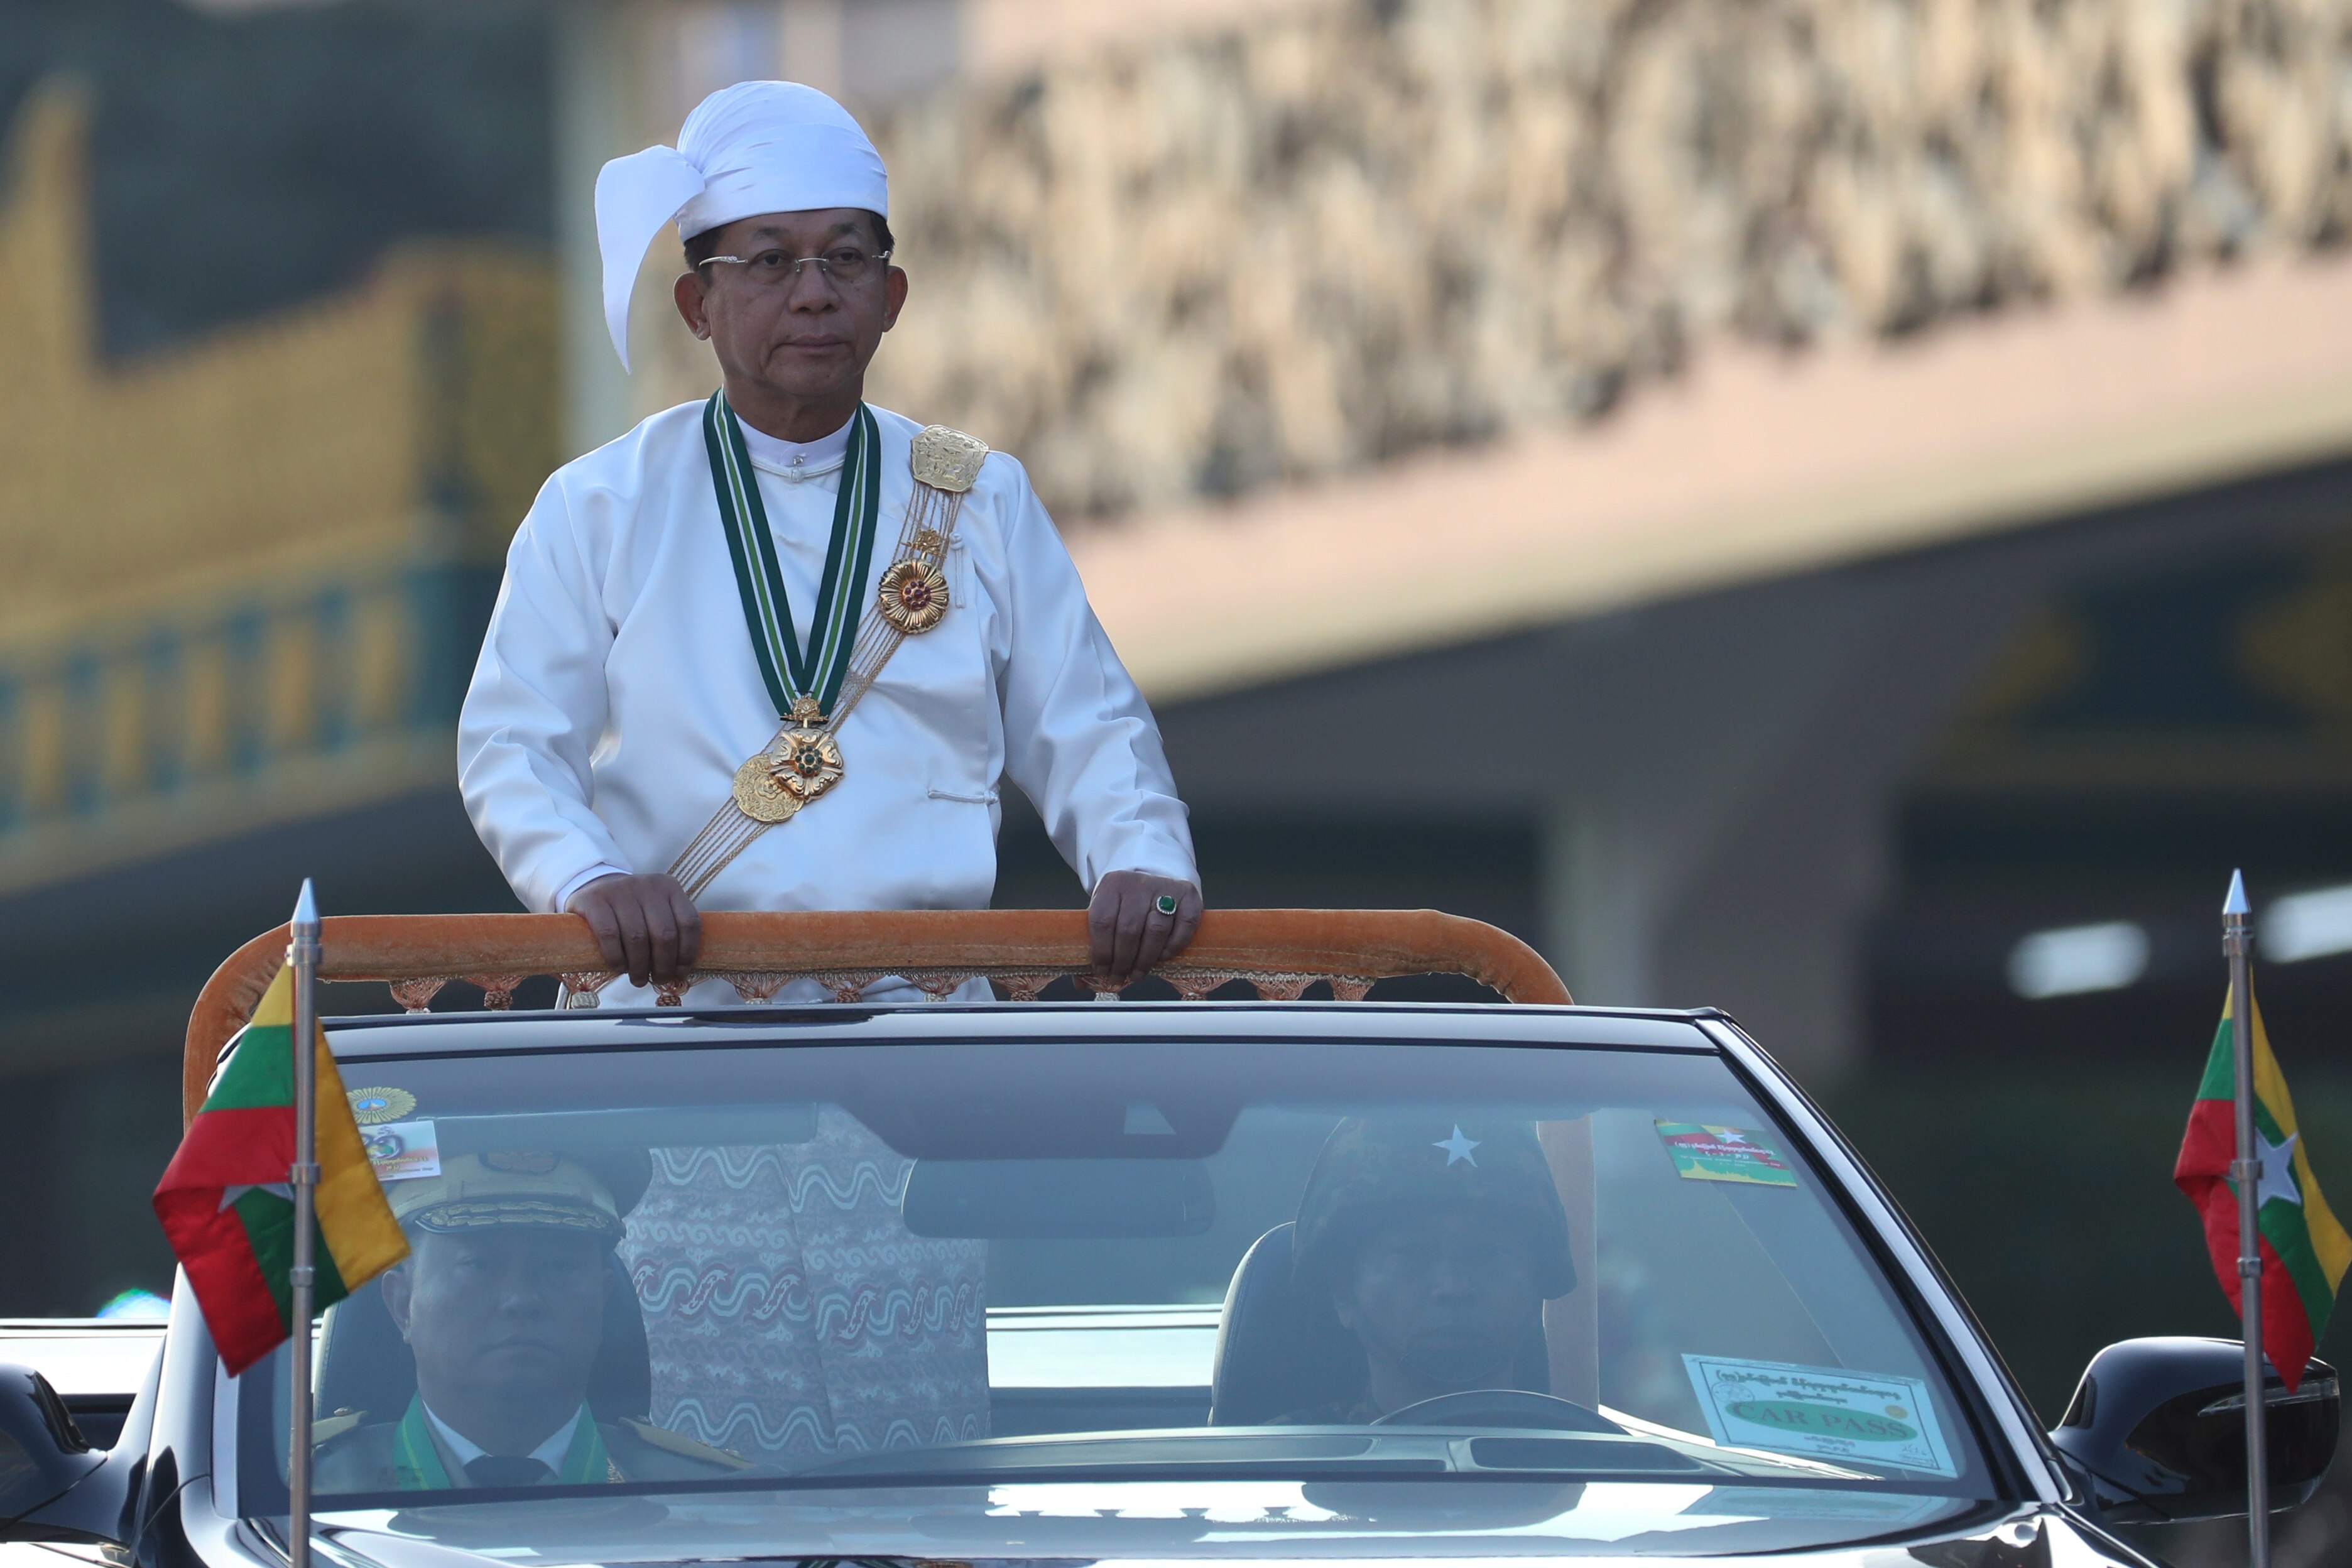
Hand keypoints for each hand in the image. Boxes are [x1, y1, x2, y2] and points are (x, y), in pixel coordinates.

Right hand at [566, 873, 702, 987]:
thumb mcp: (655, 910)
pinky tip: (619, 968)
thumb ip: (670, 930)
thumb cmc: (631, 910)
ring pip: (637, 937)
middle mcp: (647, 885)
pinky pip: (609, 934)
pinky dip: (616, 957)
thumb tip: (680, 971)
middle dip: (663, 964)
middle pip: (664, 933)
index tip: (680, 972)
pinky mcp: (593, 899)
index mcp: (669, 887)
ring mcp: (619, 890)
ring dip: (639, 966)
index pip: (688, 922)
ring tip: (638, 979)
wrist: (594, 889)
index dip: (687, 952)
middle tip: (659, 980)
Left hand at [1088, 871, 1202, 989]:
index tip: (1102, 971)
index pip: (1102, 921)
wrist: (1153, 879)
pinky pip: (1184, 925)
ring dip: (1146, 959)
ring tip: (1138, 973)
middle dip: (1123, 961)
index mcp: (1112, 885)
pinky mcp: (1187, 894)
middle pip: (1129, 929)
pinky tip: (1163, 957)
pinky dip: (1173, 946)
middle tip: (1120, 977)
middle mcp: (1137, 883)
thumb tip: (1081, 983)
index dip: (1101, 952)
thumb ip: (1095, 943)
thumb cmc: (1125, 903)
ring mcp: (1164, 886)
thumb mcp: (1106, 912)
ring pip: (1156, 930)